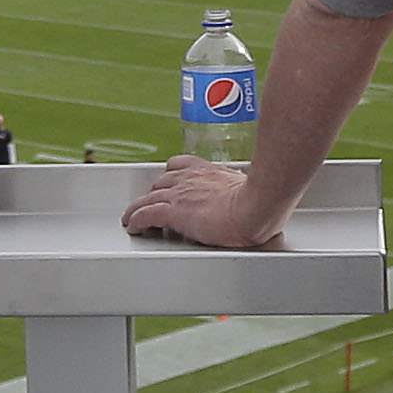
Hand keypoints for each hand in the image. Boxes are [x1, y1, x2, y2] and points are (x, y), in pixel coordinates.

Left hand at [124, 155, 282, 248]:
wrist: (256, 206)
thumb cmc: (260, 199)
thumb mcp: (250, 187)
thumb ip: (244, 190)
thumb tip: (257, 199)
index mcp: (208, 171)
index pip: (180, 166)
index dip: (171, 176)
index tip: (169, 183)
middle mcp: (190, 179)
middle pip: (161, 182)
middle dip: (155, 194)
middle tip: (152, 205)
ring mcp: (180, 194)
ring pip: (148, 198)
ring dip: (138, 208)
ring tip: (132, 217)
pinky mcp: (174, 212)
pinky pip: (146, 214)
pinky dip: (136, 220)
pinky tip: (133, 226)